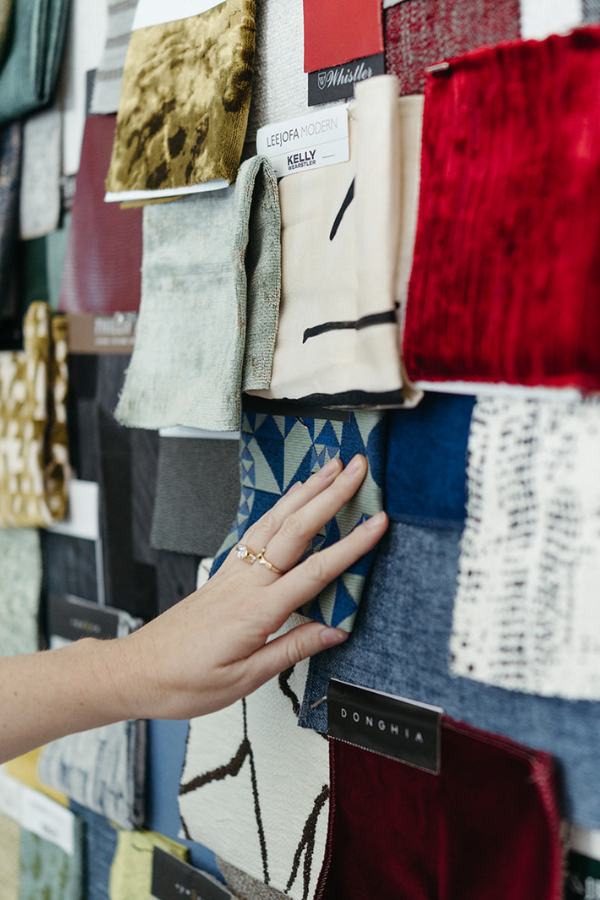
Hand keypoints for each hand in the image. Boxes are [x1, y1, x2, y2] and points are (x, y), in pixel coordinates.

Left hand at [115, 454, 387, 720]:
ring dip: (305, 492)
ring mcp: (234, 571)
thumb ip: (292, 649)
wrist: (137, 671)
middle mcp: (246, 581)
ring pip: (275, 521)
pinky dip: (280, 508)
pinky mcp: (224, 571)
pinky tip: (291, 498)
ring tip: (330, 468)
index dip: (351, 545)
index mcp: (257, 610)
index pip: (315, 571)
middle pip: (296, 529)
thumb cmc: (185, 681)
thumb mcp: (245, 679)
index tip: (378, 522)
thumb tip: (336, 630)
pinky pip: (257, 530)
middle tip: (358, 468)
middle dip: (331, 494)